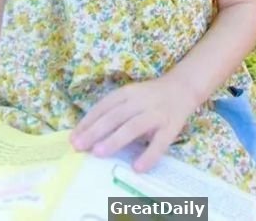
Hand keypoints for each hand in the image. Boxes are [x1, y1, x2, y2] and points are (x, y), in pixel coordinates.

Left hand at [69, 75, 197, 172]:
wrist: (182, 88)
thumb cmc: (150, 96)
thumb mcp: (130, 97)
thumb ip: (114, 112)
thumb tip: (87, 135)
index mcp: (127, 93)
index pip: (104, 106)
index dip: (88, 121)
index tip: (73, 138)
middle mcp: (140, 101)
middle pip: (115, 116)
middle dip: (95, 131)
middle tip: (79, 147)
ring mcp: (156, 114)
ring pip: (133, 126)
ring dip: (115, 139)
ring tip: (98, 153)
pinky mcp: (171, 127)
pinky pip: (159, 143)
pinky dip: (148, 155)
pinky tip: (137, 167)